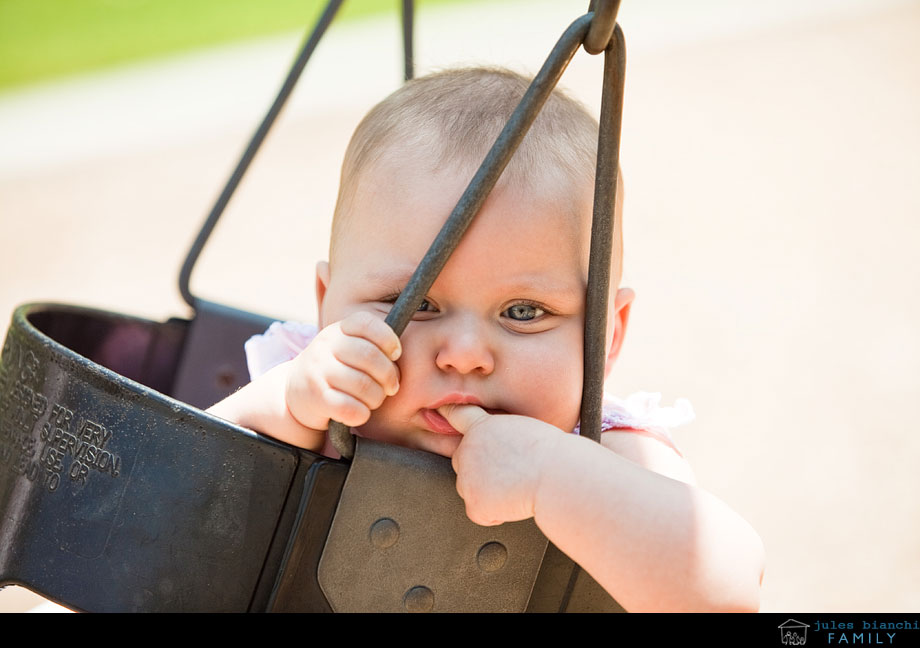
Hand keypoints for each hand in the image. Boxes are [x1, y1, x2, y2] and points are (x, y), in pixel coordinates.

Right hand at [286, 311, 400, 433]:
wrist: (294, 391)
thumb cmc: (336, 369)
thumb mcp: (348, 348)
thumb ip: (373, 347)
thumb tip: (399, 362)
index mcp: (338, 330)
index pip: (366, 323)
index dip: (388, 339)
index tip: (395, 355)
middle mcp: (325, 346)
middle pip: (370, 356)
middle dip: (388, 375)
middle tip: (391, 387)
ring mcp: (318, 372)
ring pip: (363, 385)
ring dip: (377, 398)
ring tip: (374, 400)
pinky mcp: (316, 398)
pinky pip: (350, 408)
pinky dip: (362, 413)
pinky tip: (360, 412)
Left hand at [438, 404, 562, 526]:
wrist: (556, 476)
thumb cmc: (552, 453)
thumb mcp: (523, 429)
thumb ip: (500, 435)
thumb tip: (498, 450)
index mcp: (482, 427)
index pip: (458, 416)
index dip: (447, 413)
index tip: (438, 411)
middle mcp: (468, 449)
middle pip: (462, 461)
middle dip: (478, 469)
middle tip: (508, 472)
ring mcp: (467, 478)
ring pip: (469, 488)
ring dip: (486, 492)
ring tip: (515, 487)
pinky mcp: (473, 504)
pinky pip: (480, 513)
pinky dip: (495, 514)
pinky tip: (514, 503)